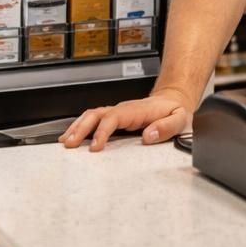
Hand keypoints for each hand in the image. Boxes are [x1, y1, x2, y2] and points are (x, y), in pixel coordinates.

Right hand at [59, 88, 192, 151]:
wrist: (173, 100)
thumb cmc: (175, 112)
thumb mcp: (180, 119)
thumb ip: (166, 127)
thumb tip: (149, 135)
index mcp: (137, 111)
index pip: (114, 118)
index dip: (102, 131)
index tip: (95, 147)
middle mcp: (123, 110)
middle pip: (96, 114)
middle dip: (80, 128)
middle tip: (70, 144)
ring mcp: (117, 112)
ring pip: (91, 115)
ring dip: (77, 127)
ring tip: (65, 142)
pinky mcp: (115, 117)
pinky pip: (94, 119)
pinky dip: (80, 127)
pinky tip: (72, 137)